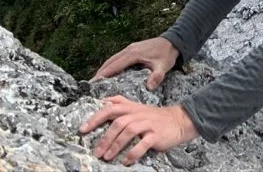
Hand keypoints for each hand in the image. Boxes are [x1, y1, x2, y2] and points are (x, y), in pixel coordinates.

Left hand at [79, 96, 197, 164]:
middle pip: (118, 122)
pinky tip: (126, 161)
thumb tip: (104, 101)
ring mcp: (148, 124)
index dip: (96, 118)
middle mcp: (138, 114)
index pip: (111, 108)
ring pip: (129, 132)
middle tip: (96, 152)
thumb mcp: (138, 107)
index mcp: (131, 108)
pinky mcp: (156, 135)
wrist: (179, 120)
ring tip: (107, 157)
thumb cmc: (154, 117)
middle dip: (105, 138)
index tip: (83, 129)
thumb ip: (122, 103)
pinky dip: (133, 153)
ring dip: (116, 145)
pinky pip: (143, 144)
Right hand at [91, 37, 179, 89]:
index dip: (103, 74)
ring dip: (104, 69)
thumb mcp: (163, 66)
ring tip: (96, 81)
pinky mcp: (133, 49)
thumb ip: (156, 77)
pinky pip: (118, 58)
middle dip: (100, 73)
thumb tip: (149, 87)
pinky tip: (109, 73)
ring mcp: (130, 48)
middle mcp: (129, 50)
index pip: (114, 65)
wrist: (174, 41)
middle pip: (110, 62)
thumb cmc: (167, 54)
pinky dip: (111, 65)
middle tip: (90, 86)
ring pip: (113, 59)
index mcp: (133, 54)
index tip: (93, 83)